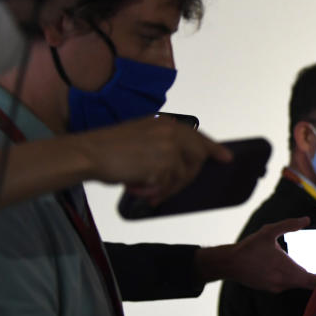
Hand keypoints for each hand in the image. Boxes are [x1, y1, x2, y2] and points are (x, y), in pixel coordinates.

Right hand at [68, 116, 231, 204]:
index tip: (227, 158)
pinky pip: (167, 186)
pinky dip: (152, 192)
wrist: (89, 153)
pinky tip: (136, 188)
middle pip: (197, 160)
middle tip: (165, 190)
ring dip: (163, 188)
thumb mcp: (141, 136)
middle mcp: (172, 133)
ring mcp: (169, 148)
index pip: (197, 137)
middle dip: (185, 178)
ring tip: (142, 188)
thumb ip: (163, 144)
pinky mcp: (164, 165)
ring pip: (181, 177)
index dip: (213, 148)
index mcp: (166, 124)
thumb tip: (179, 164)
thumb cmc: (108, 148)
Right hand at [201, 217, 315, 291]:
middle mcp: (284, 283)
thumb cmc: (248, 249)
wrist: (228, 264)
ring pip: (298, 283)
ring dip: (306, 275)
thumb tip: (306, 219)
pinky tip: (292, 265)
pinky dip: (294, 276)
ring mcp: (276, 287)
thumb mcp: (269, 232)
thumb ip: (289, 225)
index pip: (314, 280)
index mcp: (288, 271)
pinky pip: (287, 283)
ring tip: (315, 263)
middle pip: (309, 283)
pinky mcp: (270, 288)